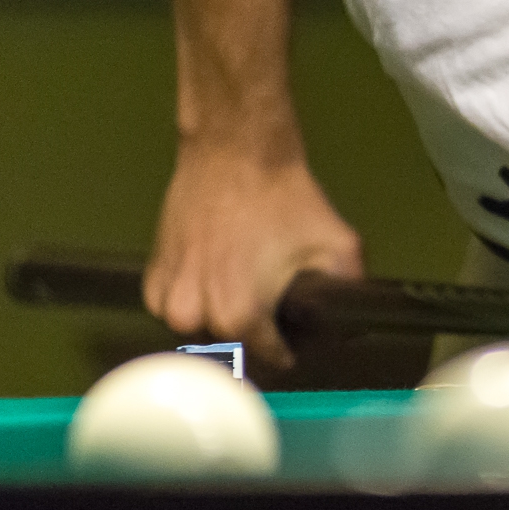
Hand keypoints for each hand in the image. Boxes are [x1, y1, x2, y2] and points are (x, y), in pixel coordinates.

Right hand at [144, 140, 363, 371]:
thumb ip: (350, 291)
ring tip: (243, 298)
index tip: (296, 344)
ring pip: (198, 330)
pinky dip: (191, 302)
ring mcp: (168, 296)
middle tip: (274, 317)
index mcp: (239, 317)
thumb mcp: (338, 247)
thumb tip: (356, 318)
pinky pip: (171, 309)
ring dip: (219, 322)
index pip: (267, 356)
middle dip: (253, 337)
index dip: (288, 350)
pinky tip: (213, 286)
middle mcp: (195, 315)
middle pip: (231, 346)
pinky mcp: (152, 275)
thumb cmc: (285, 200)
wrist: (235, 153)